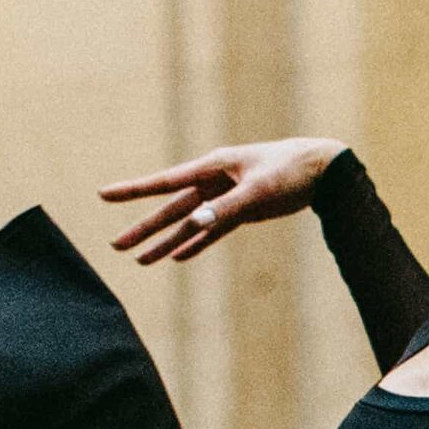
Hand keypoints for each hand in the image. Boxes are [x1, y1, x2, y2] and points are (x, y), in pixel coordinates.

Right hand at [100, 140, 344, 265]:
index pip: (165, 182)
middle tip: (115, 245)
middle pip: (172, 209)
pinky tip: (178, 257)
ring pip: (189, 224)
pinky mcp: (242, 211)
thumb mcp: (259, 191)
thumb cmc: (291, 171)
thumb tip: (195, 223)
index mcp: (213, 167)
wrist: (324, 170)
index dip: (134, 190)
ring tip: (140, 261)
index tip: (104, 194)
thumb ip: (227, 209)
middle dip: (144, 228)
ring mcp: (227, 197)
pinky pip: (212, 231)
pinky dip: (197, 243)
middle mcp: (214, 182)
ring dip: (166, 242)